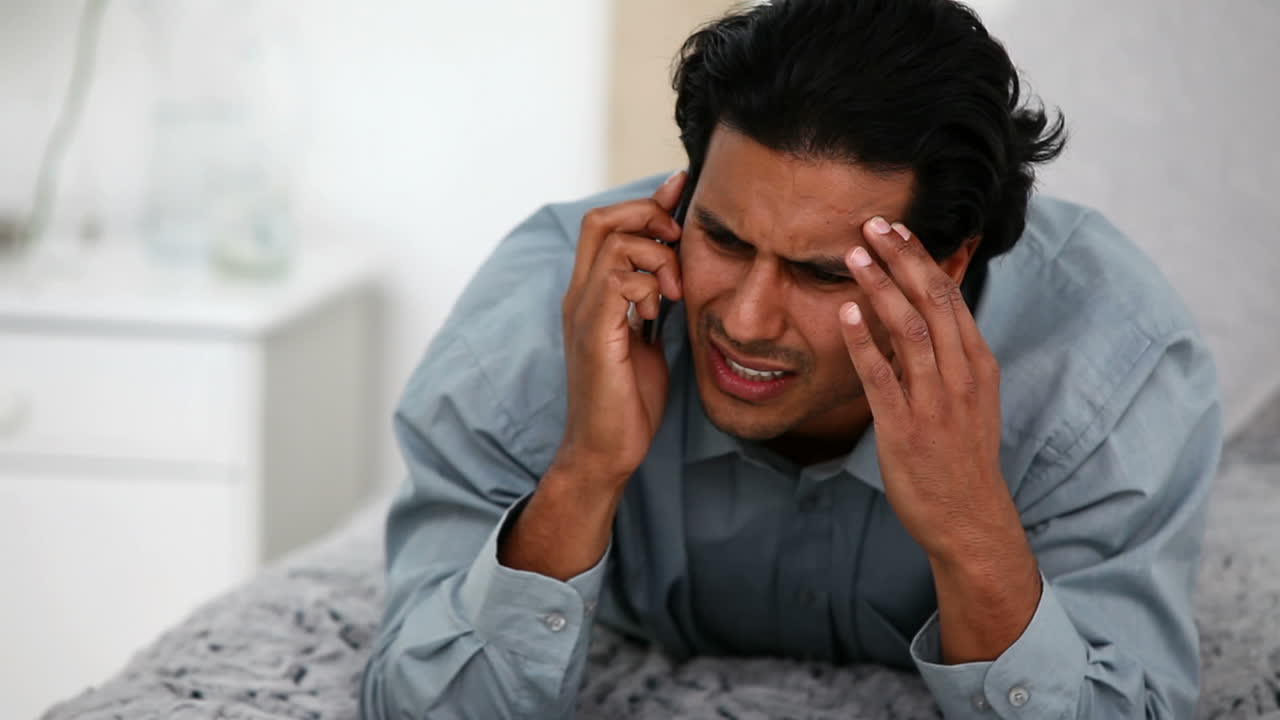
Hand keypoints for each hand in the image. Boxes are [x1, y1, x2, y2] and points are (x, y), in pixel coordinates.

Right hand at [555, 171, 686, 488]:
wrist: (607, 450)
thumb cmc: (628, 400)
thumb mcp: (649, 338)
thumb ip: (653, 302)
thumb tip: (676, 269)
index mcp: (591, 294)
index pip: (606, 224)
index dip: (645, 204)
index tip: (681, 195)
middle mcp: (580, 296)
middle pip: (601, 219)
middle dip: (648, 216)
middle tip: (678, 244)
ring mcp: (583, 313)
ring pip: (613, 242)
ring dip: (655, 255)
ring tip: (673, 289)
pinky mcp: (595, 334)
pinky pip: (618, 282)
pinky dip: (647, 285)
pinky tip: (658, 311)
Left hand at [838, 217, 1015, 559]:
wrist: (970, 520)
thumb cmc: (962, 456)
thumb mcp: (969, 398)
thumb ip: (949, 356)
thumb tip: (920, 314)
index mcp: (977, 363)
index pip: (950, 296)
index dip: (922, 258)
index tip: (897, 228)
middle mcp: (961, 376)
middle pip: (933, 301)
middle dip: (902, 259)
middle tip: (872, 224)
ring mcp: (934, 402)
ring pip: (910, 330)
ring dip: (882, 288)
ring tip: (855, 255)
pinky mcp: (905, 429)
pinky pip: (882, 377)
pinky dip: (863, 342)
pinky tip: (845, 313)